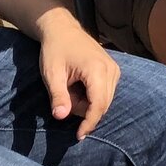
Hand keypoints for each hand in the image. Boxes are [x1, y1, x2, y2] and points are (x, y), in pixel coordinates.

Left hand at [37, 13, 119, 136]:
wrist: (62, 29)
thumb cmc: (55, 50)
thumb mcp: (51, 74)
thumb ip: (58, 96)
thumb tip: (61, 117)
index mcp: (97, 69)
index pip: (98, 105)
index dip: (89, 123)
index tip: (78, 136)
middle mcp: (111, 69)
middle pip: (103, 105)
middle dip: (83, 110)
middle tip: (65, 97)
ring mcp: (114, 69)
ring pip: (104, 100)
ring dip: (86, 102)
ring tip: (70, 87)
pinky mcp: (113, 70)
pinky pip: (106, 93)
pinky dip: (91, 96)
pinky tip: (78, 86)